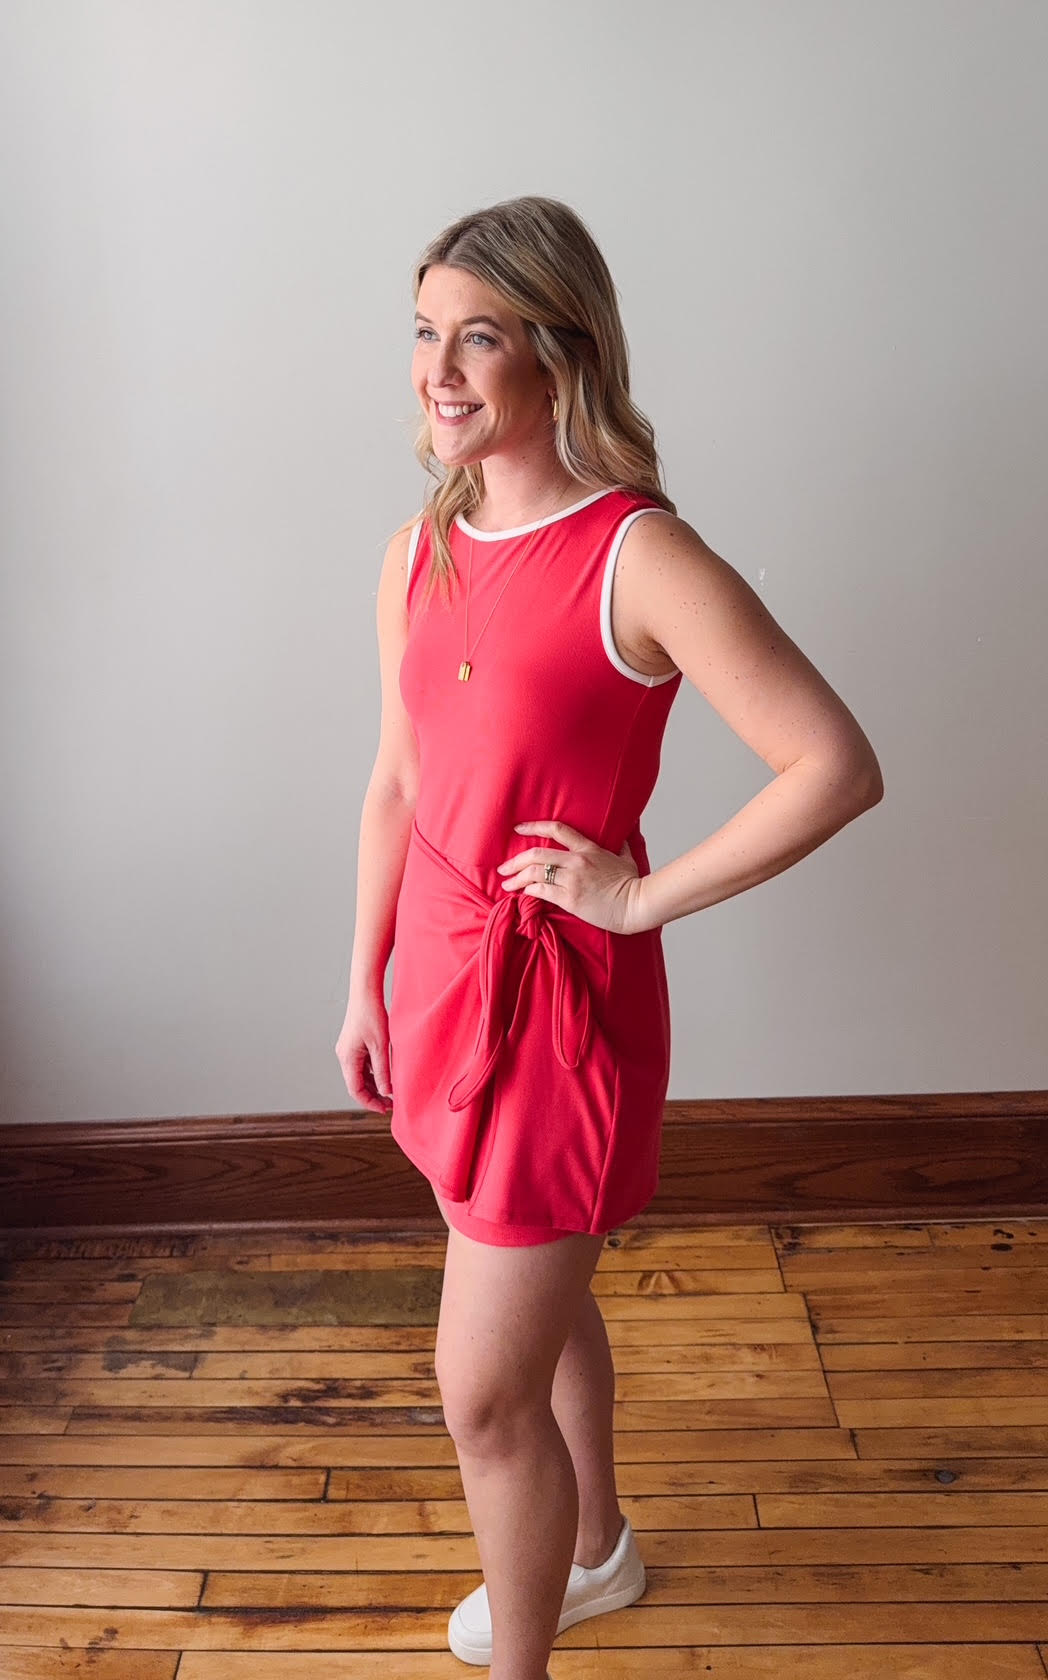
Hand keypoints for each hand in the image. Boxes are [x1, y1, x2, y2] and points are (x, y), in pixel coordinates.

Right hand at [335, 990, 393, 1114]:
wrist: (365, 992)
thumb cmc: (372, 1016)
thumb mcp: (381, 1046)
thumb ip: (383, 1071)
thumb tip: (387, 1092)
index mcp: (348, 1058)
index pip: (355, 1090)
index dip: (370, 1102)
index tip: (385, 1109)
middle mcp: (344, 1056)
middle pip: (356, 1084)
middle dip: (373, 1096)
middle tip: (391, 1104)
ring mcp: (347, 1050)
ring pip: (359, 1076)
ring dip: (373, 1085)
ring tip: (391, 1092)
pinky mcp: (353, 1045)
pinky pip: (362, 1065)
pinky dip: (373, 1074)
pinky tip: (386, 1075)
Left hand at [496, 819, 648, 935]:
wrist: (636, 904)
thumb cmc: (632, 883)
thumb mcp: (626, 858)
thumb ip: (620, 845)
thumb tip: (623, 835)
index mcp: (587, 848)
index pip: (556, 830)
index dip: (534, 826)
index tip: (518, 829)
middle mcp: (576, 861)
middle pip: (536, 854)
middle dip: (515, 861)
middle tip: (503, 868)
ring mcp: (572, 880)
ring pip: (535, 873)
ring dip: (516, 879)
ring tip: (506, 884)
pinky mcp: (570, 899)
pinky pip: (542, 892)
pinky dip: (528, 892)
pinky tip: (522, 894)